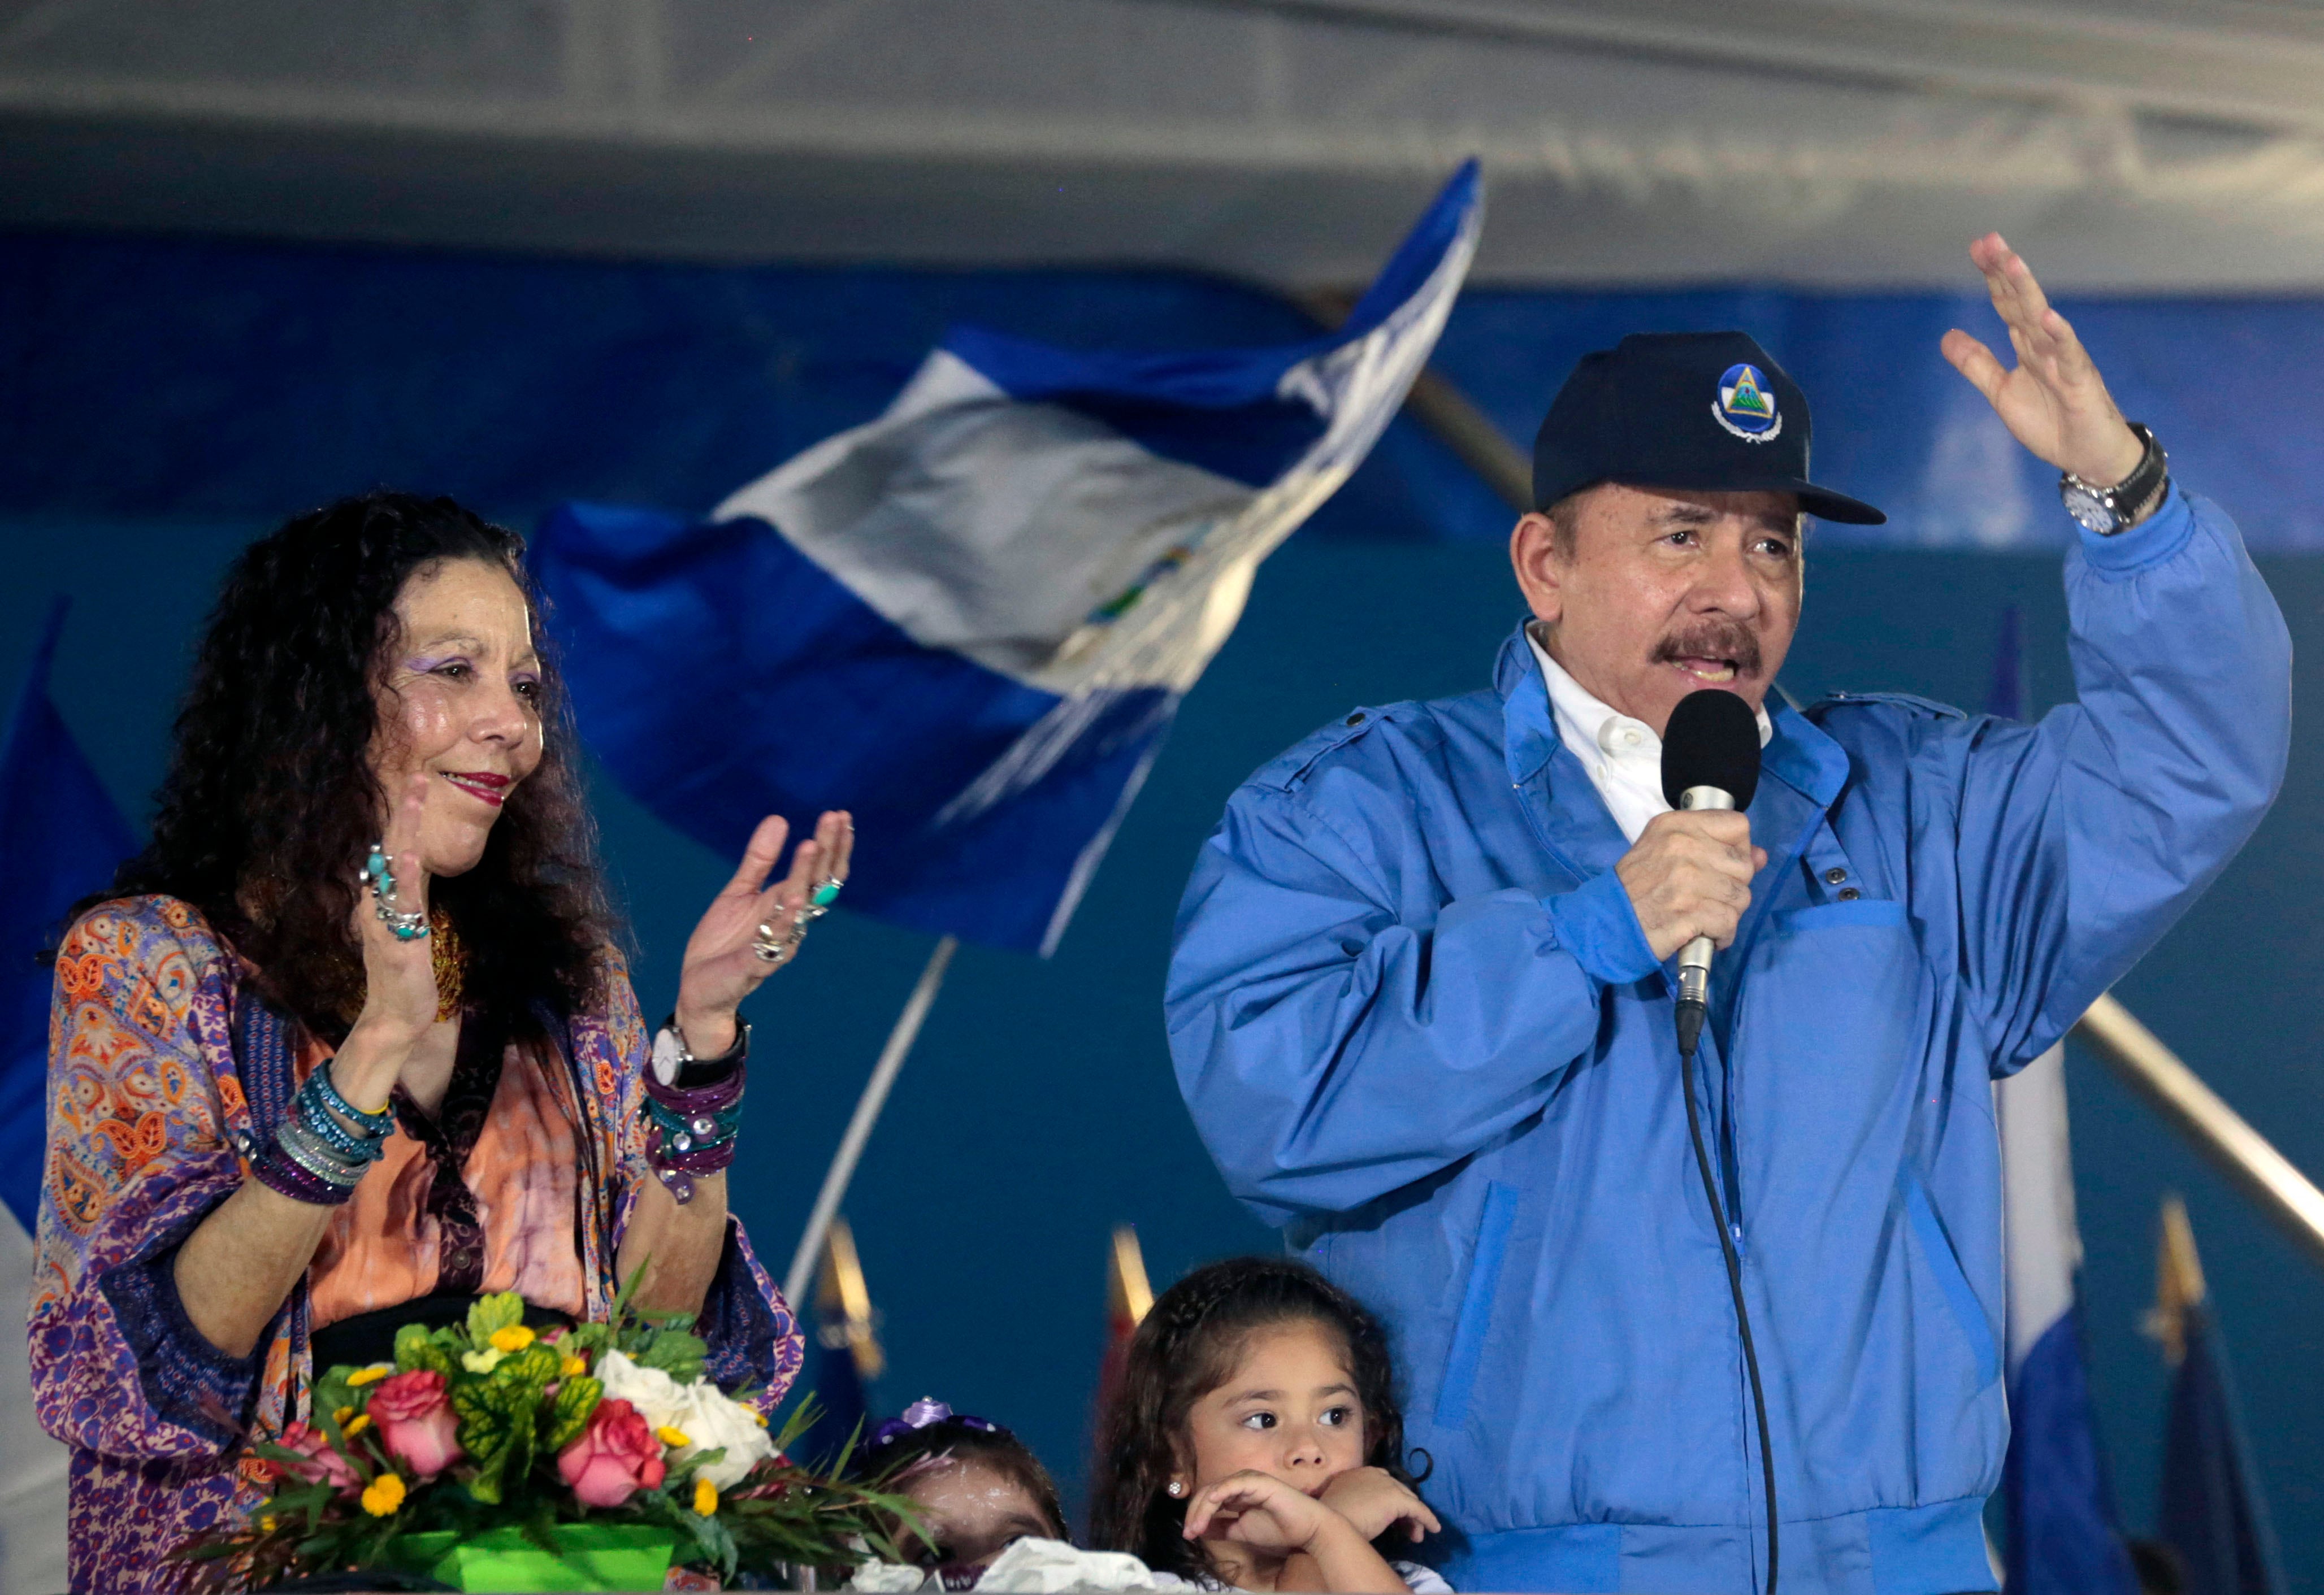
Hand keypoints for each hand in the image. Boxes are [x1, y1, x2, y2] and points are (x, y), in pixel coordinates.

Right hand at [338, 772, 437, 1109]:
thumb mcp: (407, 924)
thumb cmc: (403, 970)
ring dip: (404, 829)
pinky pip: (399, 902)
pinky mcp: (396, 939)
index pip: (391, 848)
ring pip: (393, 865)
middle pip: (389, 847)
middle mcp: (378, 902)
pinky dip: (404, 875)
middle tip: (417, 774)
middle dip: (404, 811)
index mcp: (382, 897)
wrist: (395, 1016)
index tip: (415, 782)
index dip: (402, 816)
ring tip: (414, 796)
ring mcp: (385, 918)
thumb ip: (406, 896)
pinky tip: (409, 853)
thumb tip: (409, 867)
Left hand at [673, 810, 853, 1054]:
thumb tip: (779, 818)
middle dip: (827, 850)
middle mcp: (790, 922)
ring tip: (811, 845)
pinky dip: (785, 922)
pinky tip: (793, 898)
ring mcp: (776, 944)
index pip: (820, 872)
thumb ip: (759, 859)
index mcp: (787, 904)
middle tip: (835, 819)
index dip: (831, 845)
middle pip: (817, 884)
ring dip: (806, 877)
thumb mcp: (738, 891)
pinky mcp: (754, 965)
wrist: (699, 986)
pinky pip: (774, 943)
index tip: (838, 815)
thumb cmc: (723, 941)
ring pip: (798, 909)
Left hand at [1182, 1469, 1342, 1554]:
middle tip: (1189, 1533)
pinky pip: (1233, 1484)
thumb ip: (1222, 1528)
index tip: (1189, 1535)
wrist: (1307, 1530)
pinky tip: (1211, 1504)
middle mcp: (1240, 1483)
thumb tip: (1200, 1529)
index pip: (1208, 1499)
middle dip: (1195, 1513)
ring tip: (1196, 1528)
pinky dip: (1220, 1492)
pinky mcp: (1259, 1481)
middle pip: (1208, 1492)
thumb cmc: (1279, 1529)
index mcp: (1237, 1493)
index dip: (1195, 1515)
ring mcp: (1250, 1480)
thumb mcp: (1242, 1531)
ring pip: (1217, 1489)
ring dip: (1202, 1509)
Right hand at [1317, 1467, 1441, 1544]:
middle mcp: (1372, 1473)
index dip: (1388, 1501)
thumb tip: (1364, 1512)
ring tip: (1415, 1536)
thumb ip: (1354, 1501)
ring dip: (1413, 1518)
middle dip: (1403, 1511)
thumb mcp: (1342, 1504)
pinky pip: (1418, 1509)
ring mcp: (1385, 1484)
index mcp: (1356, 1474)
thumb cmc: (1330, 1519)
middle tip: (1405, 1530)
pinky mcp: (1396, 1498)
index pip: (1380, 1483)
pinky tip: (1433, 1529)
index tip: (1391, 1518)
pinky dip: (1427, 1519)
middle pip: (1396, 1490)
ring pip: (1407, 1500)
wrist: (1328, 1524)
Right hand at [1616, 810, 1765, 961]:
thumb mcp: (1666, 852)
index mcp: (1676, 825)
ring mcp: (1687, 879)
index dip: (1737, 849)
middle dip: (1733, 887)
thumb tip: (1760, 856)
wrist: (1604, 923)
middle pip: (1744, 865)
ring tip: (1704, 917)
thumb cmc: (1634, 889)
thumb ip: (1713, 848)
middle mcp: (1682, 846)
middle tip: (1708, 898)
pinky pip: (1729, 923)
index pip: (1737, 825)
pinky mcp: (1690, 912)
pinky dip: (1721, 935)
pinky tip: (1705, 934)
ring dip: (1728, 914)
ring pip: (1741, 896)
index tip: (1721, 866)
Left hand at [1941, 233, 2144, 486]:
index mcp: (2028, 346)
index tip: (1978, 247)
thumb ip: (1977, 364)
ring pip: (2043, 320)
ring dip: (2028, 292)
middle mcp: (2046, 346)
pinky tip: (2049, 317)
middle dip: (2006, 272)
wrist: (2088, 456)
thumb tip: (1947, 335)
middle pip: (2022, 302)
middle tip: (1990, 240)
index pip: (2007, 304)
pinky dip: (2060, 336)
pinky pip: (2069, 356)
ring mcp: (2064, 361)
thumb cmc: (2052, 421)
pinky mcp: (2079, 382)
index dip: (1992, 277)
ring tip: (2012, 263)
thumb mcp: (2001, 391)